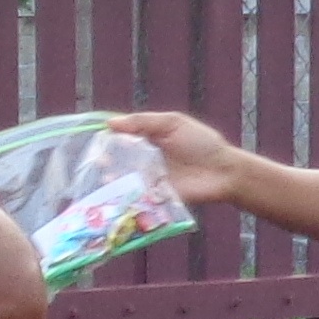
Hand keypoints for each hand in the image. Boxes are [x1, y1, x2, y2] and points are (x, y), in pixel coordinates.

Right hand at [109, 109, 248, 203]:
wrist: (222, 171)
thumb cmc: (202, 143)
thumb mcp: (173, 123)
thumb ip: (143, 121)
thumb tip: (111, 122)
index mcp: (148, 138)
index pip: (121, 137)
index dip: (107, 139)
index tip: (96, 141)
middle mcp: (145, 159)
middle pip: (118, 160)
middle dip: (106, 161)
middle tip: (100, 162)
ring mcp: (149, 179)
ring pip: (124, 180)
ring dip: (112, 180)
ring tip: (106, 179)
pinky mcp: (154, 198)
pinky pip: (136, 197)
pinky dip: (125, 196)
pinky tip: (117, 195)